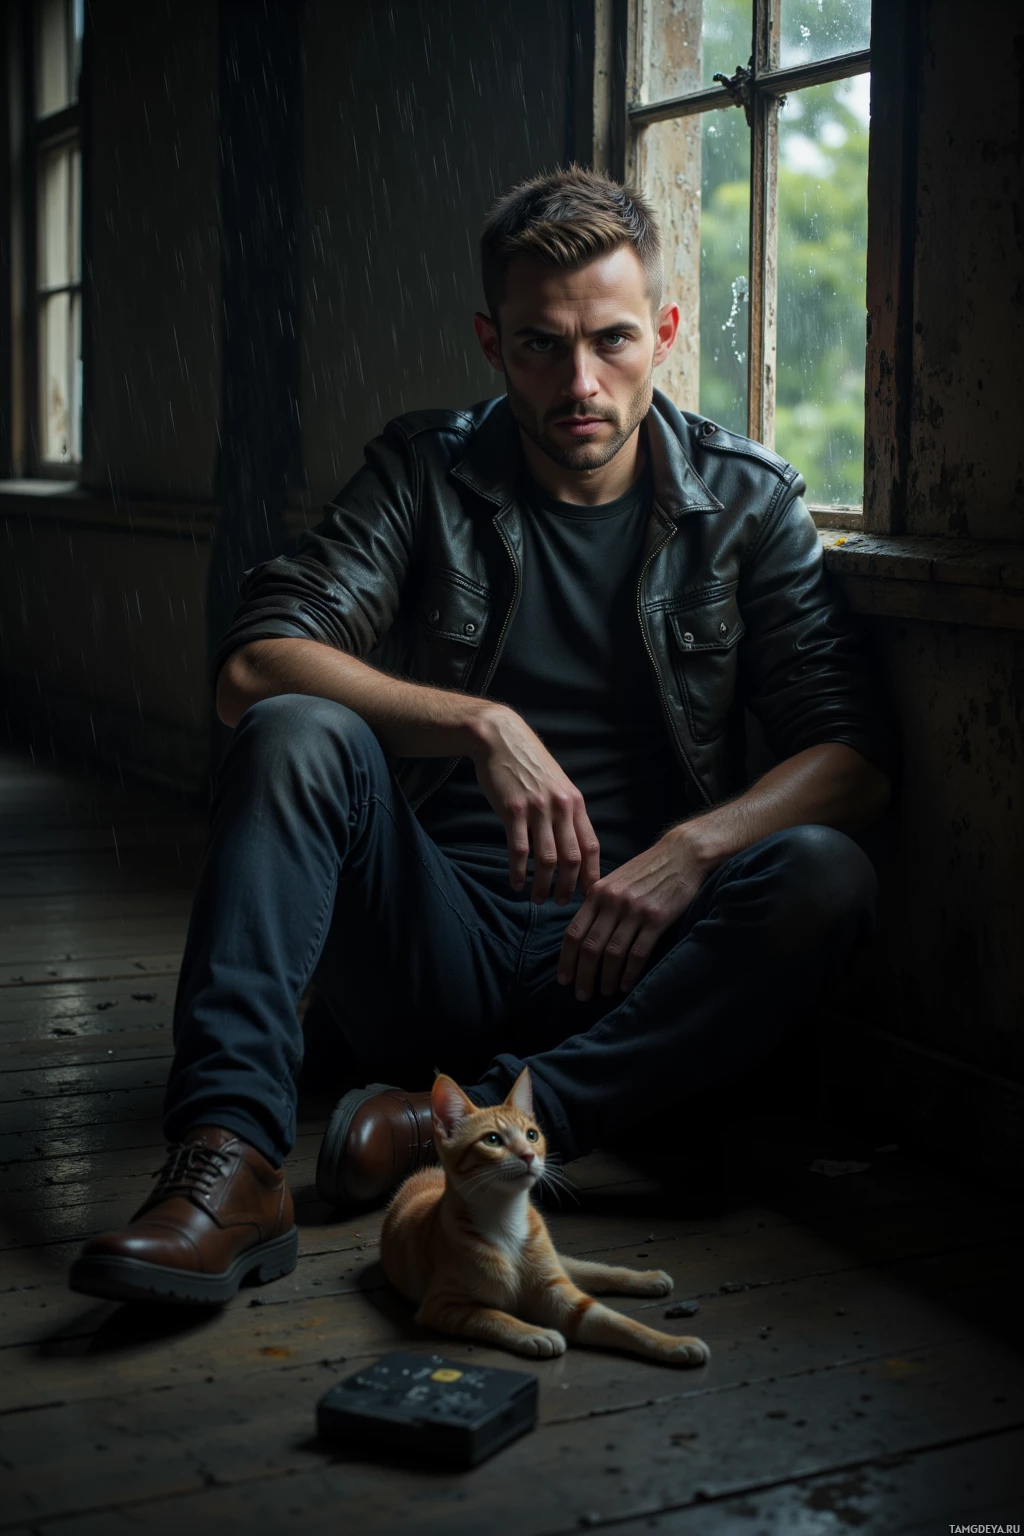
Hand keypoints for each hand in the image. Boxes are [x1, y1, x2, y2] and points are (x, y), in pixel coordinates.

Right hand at [470, 705, 600, 903]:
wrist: (501, 739)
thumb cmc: (529, 765)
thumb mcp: (557, 785)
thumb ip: (566, 813)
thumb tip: (573, 846)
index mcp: (575, 803)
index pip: (591, 846)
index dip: (592, 874)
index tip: (589, 895)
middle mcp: (560, 807)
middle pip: (572, 858)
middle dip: (569, 887)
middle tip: (561, 904)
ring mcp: (537, 809)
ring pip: (547, 859)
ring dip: (543, 885)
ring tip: (537, 899)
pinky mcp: (513, 810)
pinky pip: (520, 850)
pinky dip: (519, 872)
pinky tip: (516, 884)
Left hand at [558, 826, 706, 1000]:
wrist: (681, 854)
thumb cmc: (647, 869)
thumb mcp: (615, 880)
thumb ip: (599, 903)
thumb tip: (584, 931)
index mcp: (598, 893)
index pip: (574, 932)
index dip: (566, 959)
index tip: (563, 979)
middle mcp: (612, 902)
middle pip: (590, 947)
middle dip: (583, 975)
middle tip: (582, 995)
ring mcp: (634, 911)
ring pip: (612, 954)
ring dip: (606, 978)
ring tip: (604, 992)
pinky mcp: (657, 919)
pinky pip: (638, 953)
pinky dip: (629, 973)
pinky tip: (626, 985)